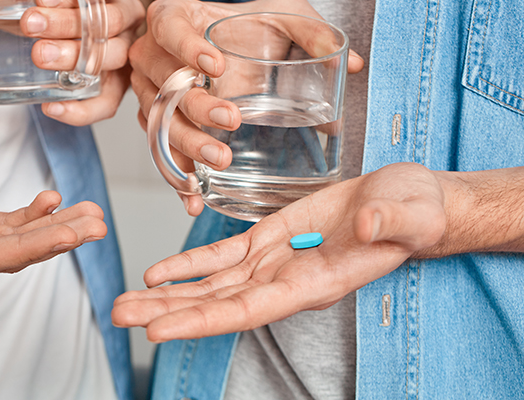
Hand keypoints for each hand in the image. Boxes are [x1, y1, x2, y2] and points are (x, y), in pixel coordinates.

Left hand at [0, 0, 155, 124]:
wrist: (94, 24)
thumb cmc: (61, 4)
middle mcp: (128, 15)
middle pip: (108, 19)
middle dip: (68, 23)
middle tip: (28, 26)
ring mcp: (127, 51)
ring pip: (112, 57)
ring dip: (74, 57)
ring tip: (39, 57)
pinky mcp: (118, 86)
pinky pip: (108, 103)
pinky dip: (80, 109)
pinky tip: (51, 106)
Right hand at [0, 137, 106, 276]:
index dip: (32, 247)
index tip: (69, 233)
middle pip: (12, 254)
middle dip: (57, 239)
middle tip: (97, 223)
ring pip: (15, 242)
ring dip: (54, 229)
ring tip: (91, 214)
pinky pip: (6, 227)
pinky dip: (32, 215)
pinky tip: (54, 200)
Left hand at [111, 162, 446, 341]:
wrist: (405, 200)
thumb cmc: (412, 210)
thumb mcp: (408, 209)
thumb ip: (389, 222)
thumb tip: (367, 229)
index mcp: (314, 284)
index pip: (248, 310)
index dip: (201, 320)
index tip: (159, 332)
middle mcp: (284, 282)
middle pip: (215, 305)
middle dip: (166, 313)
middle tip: (118, 315)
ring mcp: (272, 263)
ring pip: (209, 285)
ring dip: (165, 294)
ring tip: (123, 302)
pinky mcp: (267, 240)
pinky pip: (219, 257)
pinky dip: (186, 265)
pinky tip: (155, 273)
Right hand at [129, 0, 364, 214]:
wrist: (221, 45)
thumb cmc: (245, 25)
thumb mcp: (280, 14)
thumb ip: (311, 29)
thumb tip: (349, 61)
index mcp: (172, 19)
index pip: (168, 29)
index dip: (186, 47)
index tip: (217, 65)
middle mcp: (152, 58)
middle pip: (163, 83)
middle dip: (196, 105)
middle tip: (232, 120)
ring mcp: (150, 95)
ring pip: (158, 122)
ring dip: (187, 144)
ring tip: (220, 160)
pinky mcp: (157, 126)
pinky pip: (160, 153)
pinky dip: (175, 178)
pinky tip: (194, 199)